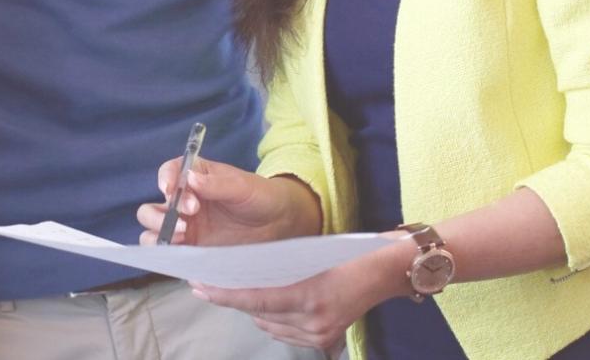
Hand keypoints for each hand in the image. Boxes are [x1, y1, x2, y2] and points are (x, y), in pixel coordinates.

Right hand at [134, 156, 318, 247]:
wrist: (280, 224)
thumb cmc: (261, 196)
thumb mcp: (242, 186)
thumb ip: (217, 184)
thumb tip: (191, 179)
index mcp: (194, 179)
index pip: (168, 174)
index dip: (165, 181)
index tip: (171, 191)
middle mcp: (183, 205)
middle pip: (151, 210)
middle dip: (159, 216)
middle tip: (188, 220)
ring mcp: (187, 231)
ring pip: (153, 235)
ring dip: (159, 237)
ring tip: (184, 237)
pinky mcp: (194, 252)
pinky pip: (172, 257)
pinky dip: (170, 258)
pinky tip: (188, 257)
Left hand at [191, 237, 412, 351]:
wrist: (389, 269)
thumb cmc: (352, 251)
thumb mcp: (314, 251)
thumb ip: (282, 266)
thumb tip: (247, 271)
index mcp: (309, 295)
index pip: (255, 299)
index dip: (224, 294)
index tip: (200, 285)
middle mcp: (313, 320)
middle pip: (258, 314)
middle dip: (236, 299)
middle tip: (214, 281)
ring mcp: (319, 334)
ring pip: (269, 325)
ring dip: (255, 309)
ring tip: (244, 288)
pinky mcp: (325, 339)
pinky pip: (285, 333)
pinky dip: (273, 319)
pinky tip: (271, 304)